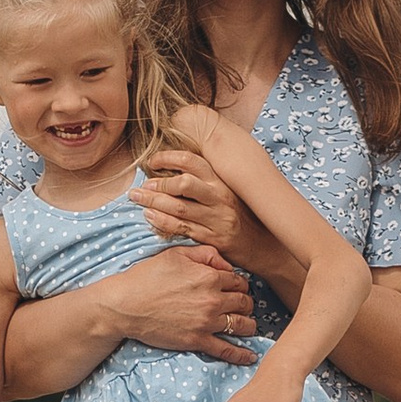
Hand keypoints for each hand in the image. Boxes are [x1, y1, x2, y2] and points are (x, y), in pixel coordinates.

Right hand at [112, 243, 260, 364]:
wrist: (126, 305)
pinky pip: (226, 350)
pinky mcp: (197, 341)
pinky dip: (241, 355)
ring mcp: (207, 322)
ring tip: (247, 325)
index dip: (238, 284)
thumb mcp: (176, 254)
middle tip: (241, 305)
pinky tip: (249, 357)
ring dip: (248, 325)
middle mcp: (213, 299)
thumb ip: (205, 254)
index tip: (235, 288)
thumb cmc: (147, 277)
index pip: (239, 281)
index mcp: (210, 276)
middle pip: (245, 302)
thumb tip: (226, 264)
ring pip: (242, 325)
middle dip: (246, 303)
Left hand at [130, 146, 260, 264]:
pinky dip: (163, 222)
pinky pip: (183, 229)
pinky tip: (150, 217)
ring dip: (154, 203)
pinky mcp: (213, 239)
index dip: (168, 158)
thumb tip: (172, 168)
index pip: (192, 161)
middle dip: (158, 184)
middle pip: (184, 184)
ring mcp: (216, 219)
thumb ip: (204, 180)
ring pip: (180, 208)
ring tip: (137, 199)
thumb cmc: (239, 214)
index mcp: (221, 181)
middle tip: (140, 186)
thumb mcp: (227, 191)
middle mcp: (219, 197)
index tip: (152, 162)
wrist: (262, 243)